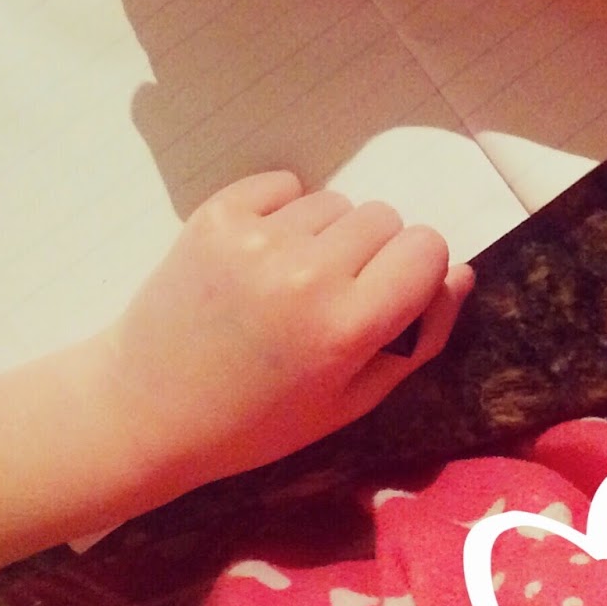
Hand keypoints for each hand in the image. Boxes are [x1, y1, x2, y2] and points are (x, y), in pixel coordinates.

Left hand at [95, 171, 474, 494]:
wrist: (147, 406)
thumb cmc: (259, 420)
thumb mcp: (353, 400)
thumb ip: (418, 337)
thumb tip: (459, 271)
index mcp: (349, 325)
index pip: (428, 248)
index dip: (414, 273)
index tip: (385, 300)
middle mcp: (308, 272)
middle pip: (384, 218)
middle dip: (371, 254)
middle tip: (329, 299)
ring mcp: (258, 238)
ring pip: (335, 202)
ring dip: (325, 234)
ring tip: (286, 283)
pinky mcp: (217, 213)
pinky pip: (286, 185)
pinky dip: (282, 213)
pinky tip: (257, 259)